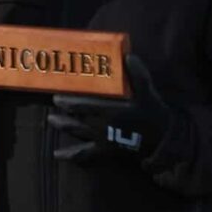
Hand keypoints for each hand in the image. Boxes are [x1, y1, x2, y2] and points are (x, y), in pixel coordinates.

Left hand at [49, 54, 171, 164]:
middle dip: (63, 113)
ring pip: (78, 132)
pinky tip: (56, 155)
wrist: (161, 141)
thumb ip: (137, 74)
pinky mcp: (105, 151)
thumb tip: (128, 56)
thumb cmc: (153, 114)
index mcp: (110, 110)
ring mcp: (102, 139)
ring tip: (51, 121)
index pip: (83, 105)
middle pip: (77, 118)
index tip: (56, 97)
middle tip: (52, 106)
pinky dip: (70, 156)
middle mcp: (102, 125)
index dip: (69, 102)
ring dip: (63, 127)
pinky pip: (85, 155)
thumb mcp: (147, 92)